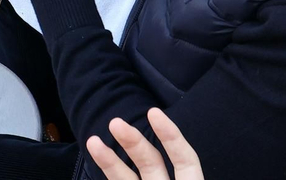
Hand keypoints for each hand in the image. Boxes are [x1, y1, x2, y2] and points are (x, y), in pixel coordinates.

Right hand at [86, 110, 203, 179]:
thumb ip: (187, 169)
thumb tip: (192, 173)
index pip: (185, 159)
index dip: (171, 136)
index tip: (153, 113)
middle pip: (151, 162)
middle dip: (134, 142)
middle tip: (115, 123)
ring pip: (128, 177)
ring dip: (111, 159)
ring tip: (93, 140)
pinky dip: (106, 169)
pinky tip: (94, 153)